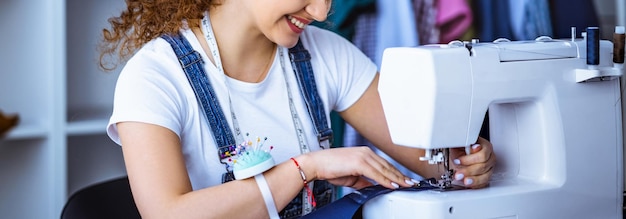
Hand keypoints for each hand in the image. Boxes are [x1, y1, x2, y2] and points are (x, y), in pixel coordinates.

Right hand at [298, 146, 415, 189]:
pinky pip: (376, 173)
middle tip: (412, 183)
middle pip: (388, 167)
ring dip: (397, 178)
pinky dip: (386, 180)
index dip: (396, 173)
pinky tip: (393, 185)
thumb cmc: (329, 168)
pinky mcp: (359, 162)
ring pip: (385, 170)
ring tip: (407, 185)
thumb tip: (373, 187)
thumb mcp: (351, 177)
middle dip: (401, 176)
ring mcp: (363, 156)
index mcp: (364, 153)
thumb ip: (364, 181)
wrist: (316, 164)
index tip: (405, 180)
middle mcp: (365, 152)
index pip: (385, 165)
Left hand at [449, 137, 495, 188]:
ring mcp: (490, 168)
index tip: (457, 161)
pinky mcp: (487, 177)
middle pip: (483, 166)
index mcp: (486, 147)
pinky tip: (469, 185)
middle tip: (458, 174)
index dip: (469, 159)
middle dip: (469, 171)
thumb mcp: (461, 145)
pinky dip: (476, 185)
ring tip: (464, 181)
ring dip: (474, 180)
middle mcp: (490, 158)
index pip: (482, 155)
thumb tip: (474, 147)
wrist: (461, 154)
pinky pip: (484, 183)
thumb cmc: (462, 148)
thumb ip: (467, 145)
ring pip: (486, 176)